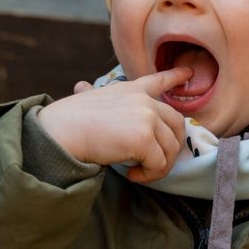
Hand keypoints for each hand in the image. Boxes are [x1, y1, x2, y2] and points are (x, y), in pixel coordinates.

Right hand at [36, 67, 190, 181]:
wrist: (59, 132)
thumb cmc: (67, 120)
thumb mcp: (88, 99)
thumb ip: (94, 95)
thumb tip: (81, 86)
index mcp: (130, 90)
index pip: (158, 80)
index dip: (176, 77)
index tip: (189, 73)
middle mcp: (144, 101)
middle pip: (177, 124)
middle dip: (171, 146)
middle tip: (154, 162)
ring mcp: (146, 118)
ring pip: (171, 148)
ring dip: (159, 166)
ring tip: (138, 172)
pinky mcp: (144, 139)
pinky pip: (160, 164)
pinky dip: (150, 175)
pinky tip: (132, 175)